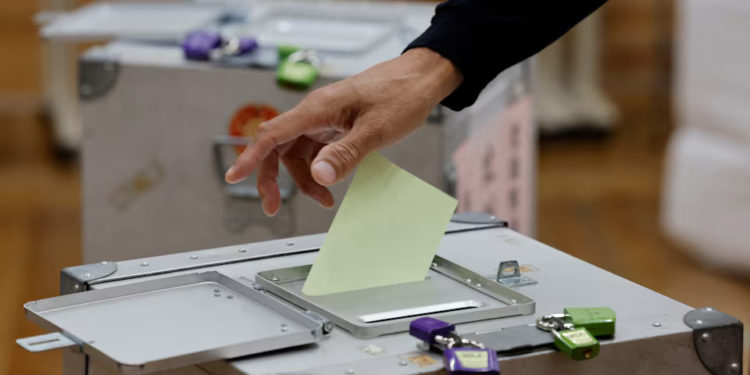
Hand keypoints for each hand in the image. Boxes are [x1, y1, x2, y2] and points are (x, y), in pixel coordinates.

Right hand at [225, 48, 461, 215]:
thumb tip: (318, 177)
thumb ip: (346, 154)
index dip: (250, 157)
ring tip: (324, 201)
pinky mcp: (337, 124)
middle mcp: (316, 113)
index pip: (273, 134)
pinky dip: (320, 169)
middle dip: (273, 178)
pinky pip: (317, 150)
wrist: (422, 78)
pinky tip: (332, 183)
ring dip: (305, 179)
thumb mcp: (376, 131)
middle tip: (273, 207)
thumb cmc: (401, 95)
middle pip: (278, 147)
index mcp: (318, 109)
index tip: (233, 177)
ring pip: (299, 153)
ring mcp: (326, 119)